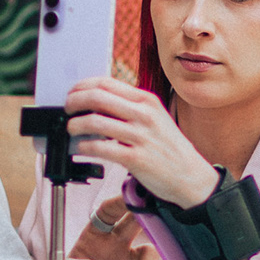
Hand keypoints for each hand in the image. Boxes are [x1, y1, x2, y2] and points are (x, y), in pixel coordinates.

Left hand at [64, 78, 220, 206]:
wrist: (192, 177)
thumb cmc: (170, 149)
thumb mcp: (155, 118)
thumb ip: (130, 108)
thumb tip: (96, 103)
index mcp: (147, 101)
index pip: (106, 83)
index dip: (82, 86)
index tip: (73, 93)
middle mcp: (144, 115)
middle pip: (97, 98)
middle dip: (74, 102)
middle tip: (67, 110)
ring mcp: (140, 137)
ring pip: (95, 122)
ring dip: (75, 125)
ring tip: (71, 130)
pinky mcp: (135, 159)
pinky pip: (100, 148)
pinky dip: (83, 148)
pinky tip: (80, 149)